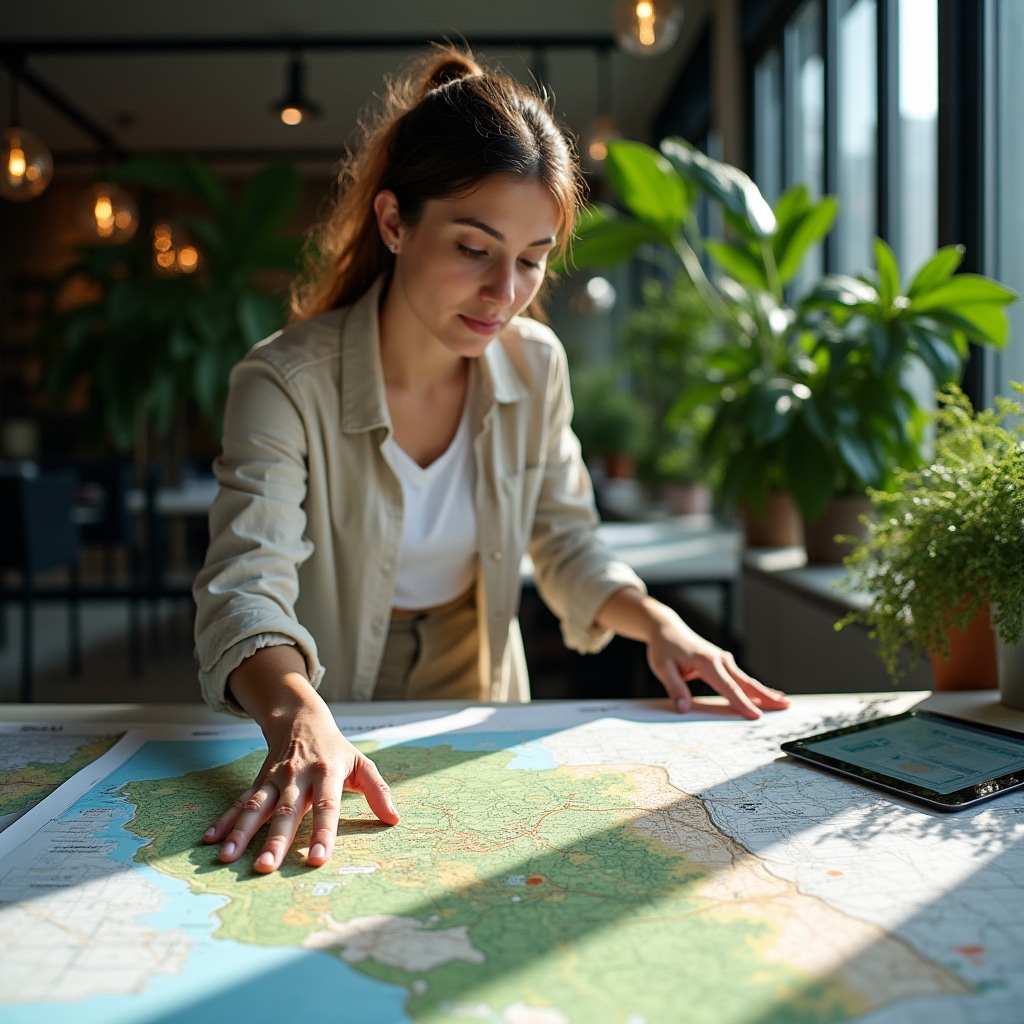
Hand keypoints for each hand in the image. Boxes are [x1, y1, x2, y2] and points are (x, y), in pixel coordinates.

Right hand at [203, 650, 398, 872]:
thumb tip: (394, 818)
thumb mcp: (361, 764)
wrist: (301, 717)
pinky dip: (224, 820)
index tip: (316, 859)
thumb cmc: (336, 749)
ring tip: (227, 857)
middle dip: (275, 841)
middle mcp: (297, 776)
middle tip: (265, 868)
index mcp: (326, 773)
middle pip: (285, 812)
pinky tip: (211, 839)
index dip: (322, 833)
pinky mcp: (258, 780)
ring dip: (240, 832)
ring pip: (255, 807)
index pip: (326, 807)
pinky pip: (239, 801)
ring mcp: (274, 778)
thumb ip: (377, 791)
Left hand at [595, 587, 788, 719]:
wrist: (667, 629)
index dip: (742, 703)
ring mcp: (724, 659)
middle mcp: (719, 659)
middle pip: (745, 682)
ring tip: (784, 702)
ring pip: (747, 679)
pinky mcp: (724, 662)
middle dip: (766, 696)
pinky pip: (742, 677)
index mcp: (706, 662)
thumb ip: (674, 687)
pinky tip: (768, 693)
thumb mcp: (662, 668)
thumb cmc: (664, 649)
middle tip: (786, 706)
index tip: (756, 716)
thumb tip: (683, 708)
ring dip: (765, 691)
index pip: (727, 687)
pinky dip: (756, 687)